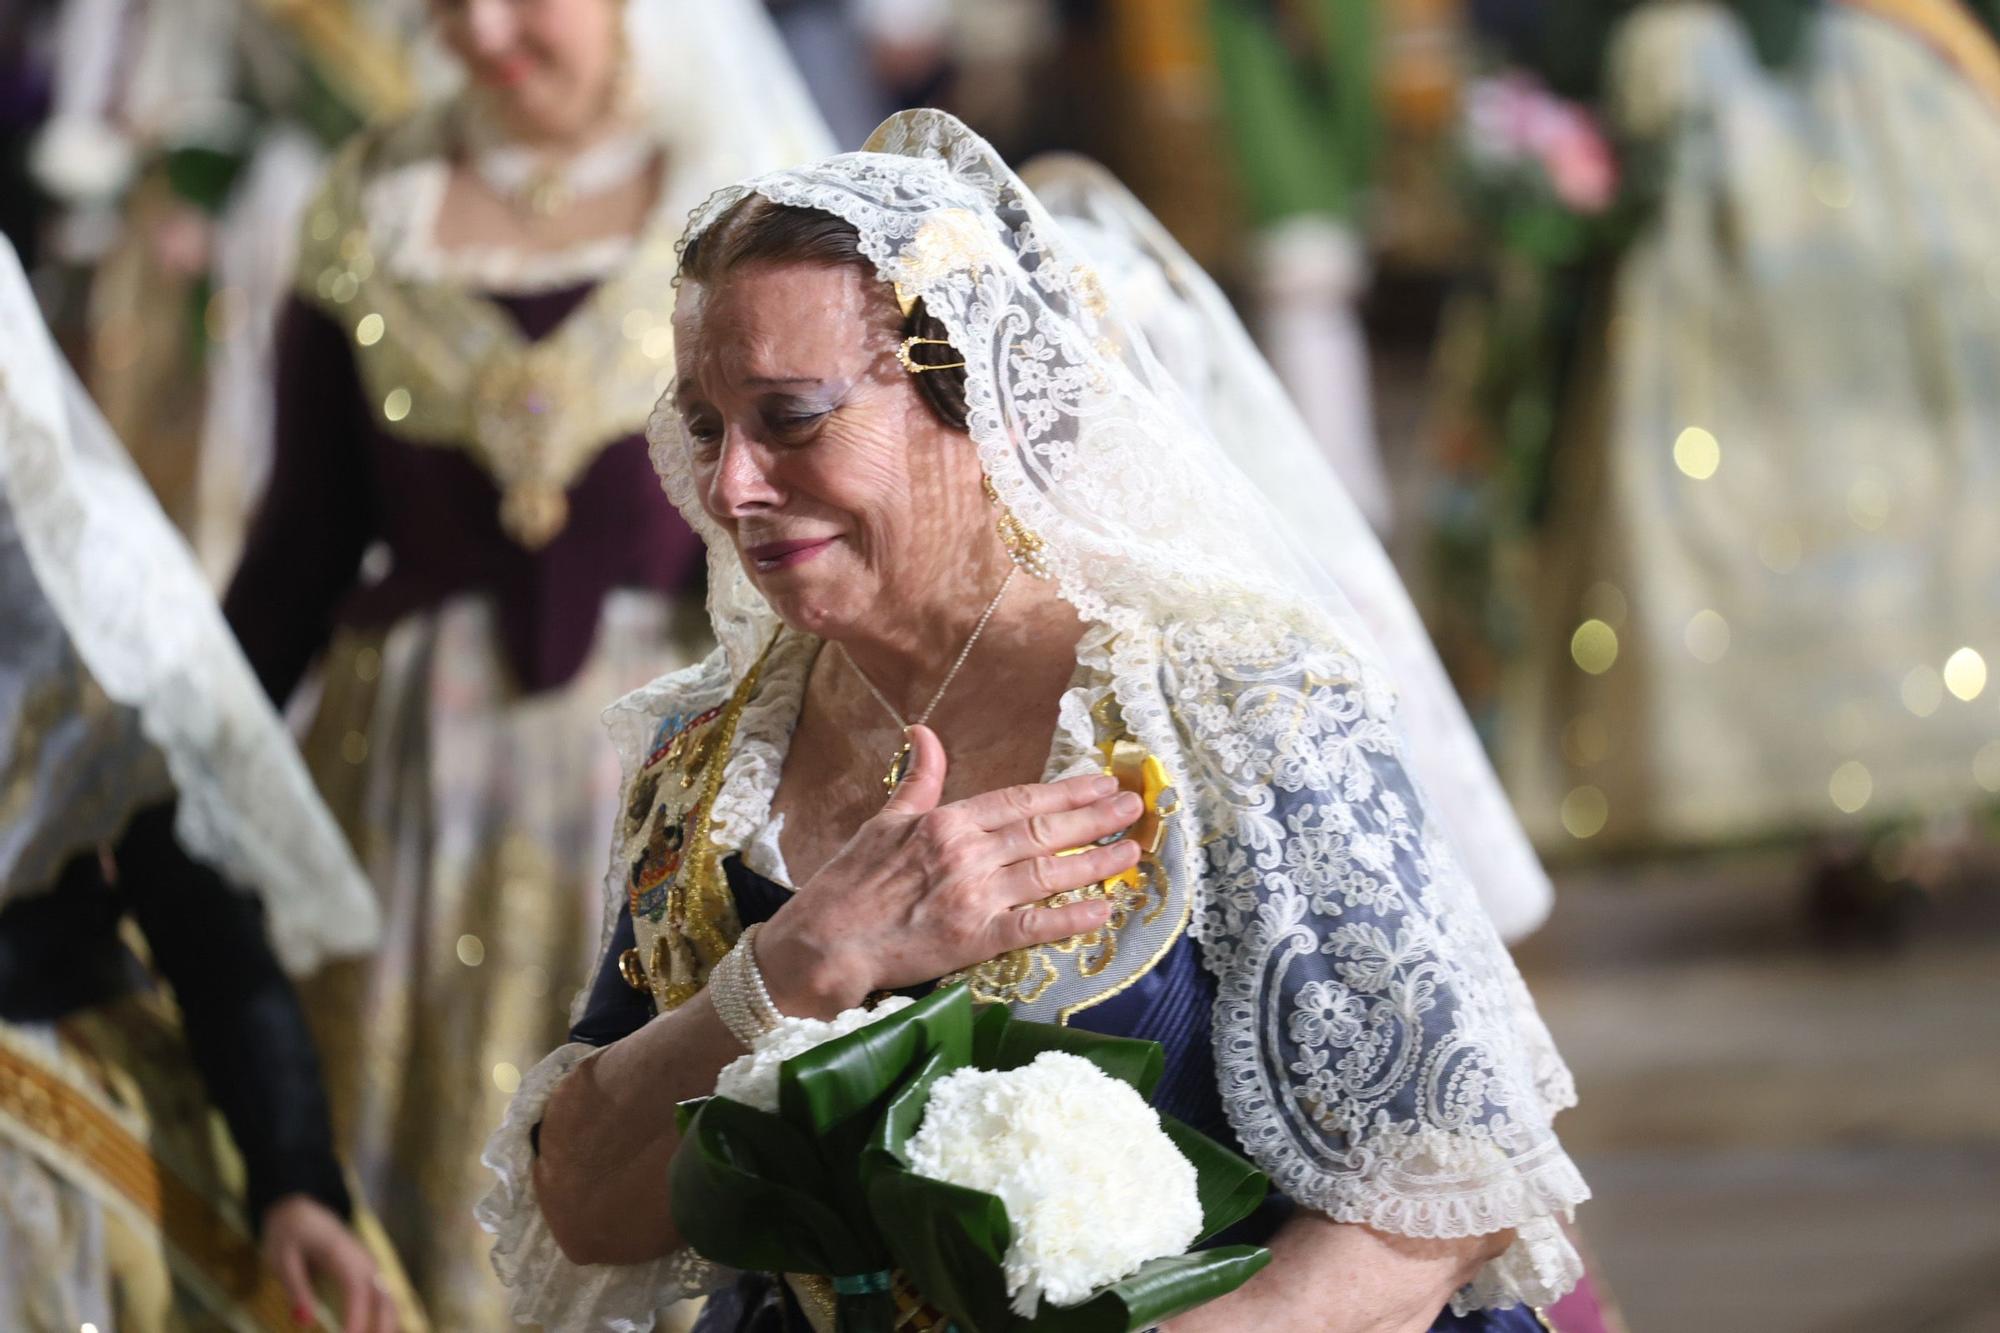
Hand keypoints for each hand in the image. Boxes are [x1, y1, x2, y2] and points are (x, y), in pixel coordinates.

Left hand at [260, 1194, 401, 1332]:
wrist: (300, 1207)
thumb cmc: (288, 1233)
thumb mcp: (282, 1259)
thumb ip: (296, 1289)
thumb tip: (305, 1322)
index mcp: (341, 1253)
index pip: (356, 1291)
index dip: (357, 1318)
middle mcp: (362, 1259)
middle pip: (384, 1296)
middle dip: (383, 1326)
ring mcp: (368, 1264)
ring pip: (388, 1298)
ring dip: (387, 1324)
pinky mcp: (366, 1271)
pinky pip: (382, 1297)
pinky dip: (384, 1318)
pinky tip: (378, 1332)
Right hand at [758, 724, 1140, 1013]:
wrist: (824, 942)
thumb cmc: (849, 883)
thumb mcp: (884, 819)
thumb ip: (919, 779)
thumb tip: (924, 732)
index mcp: (947, 821)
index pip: (1020, 800)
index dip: (1066, 791)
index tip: (1101, 783)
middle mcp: (967, 853)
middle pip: (1044, 830)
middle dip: (1095, 818)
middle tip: (1134, 807)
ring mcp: (974, 897)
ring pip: (1049, 873)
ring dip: (1095, 862)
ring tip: (1132, 851)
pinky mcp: (975, 940)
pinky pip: (1034, 926)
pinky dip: (1071, 918)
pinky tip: (1104, 910)